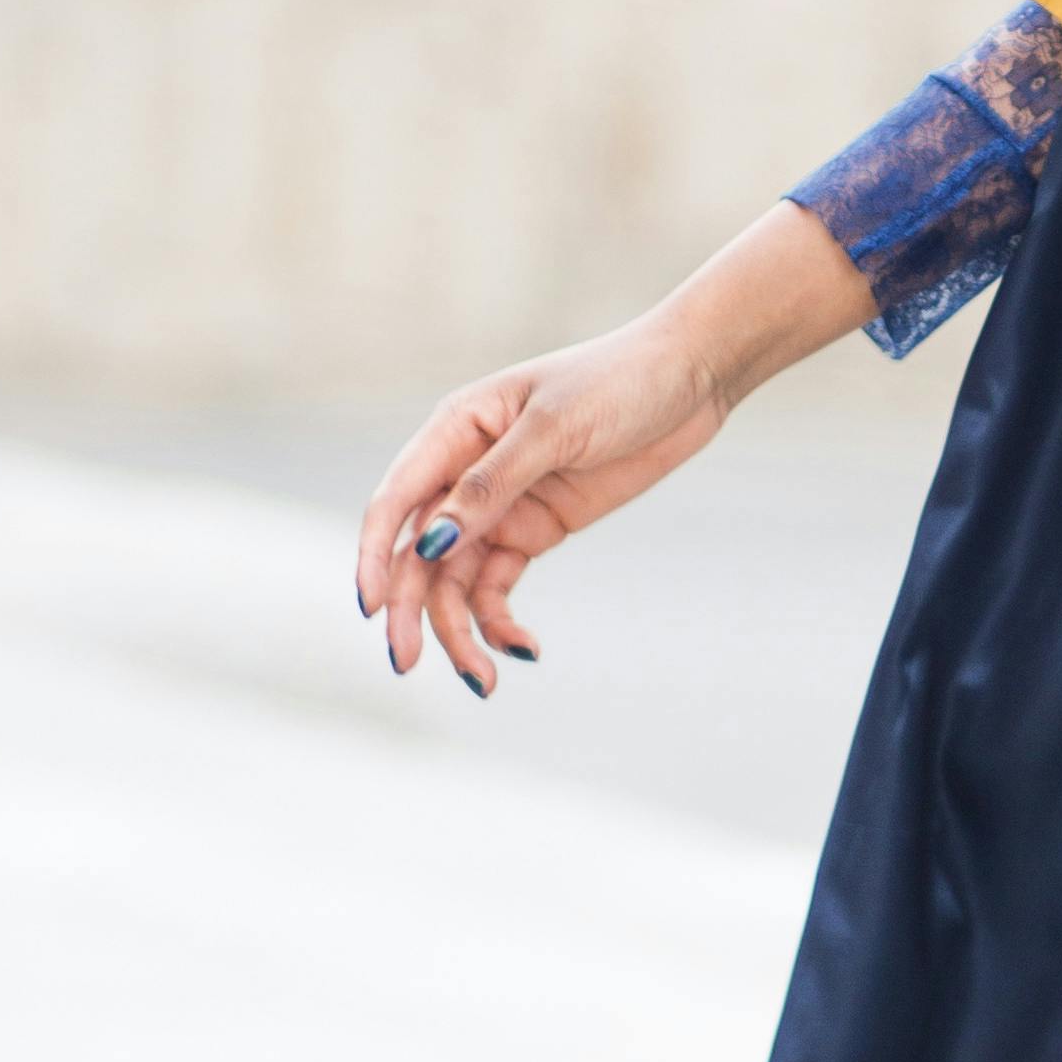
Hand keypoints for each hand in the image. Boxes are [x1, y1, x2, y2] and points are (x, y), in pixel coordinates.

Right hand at [352, 202, 868, 692]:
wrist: (690, 379)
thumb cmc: (619, 381)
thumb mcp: (555, 428)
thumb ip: (491, 484)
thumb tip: (430, 541)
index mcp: (455, 429)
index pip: (396, 500)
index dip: (374, 556)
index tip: (371, 609)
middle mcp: (464, 471)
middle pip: (418, 552)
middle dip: (410, 610)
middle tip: (409, 665)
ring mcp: (500, 505)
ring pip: (455, 580)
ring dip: (460, 630)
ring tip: (483, 682)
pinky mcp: (536, 529)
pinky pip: (499, 585)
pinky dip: (501, 619)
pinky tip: (524, 649)